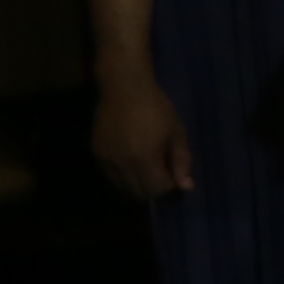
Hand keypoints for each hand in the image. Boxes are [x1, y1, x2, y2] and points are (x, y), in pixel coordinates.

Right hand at [88, 72, 196, 203]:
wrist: (124, 89)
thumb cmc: (157, 108)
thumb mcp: (177, 133)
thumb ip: (182, 162)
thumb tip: (186, 187)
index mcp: (144, 160)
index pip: (157, 190)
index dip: (168, 186)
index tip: (174, 173)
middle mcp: (122, 165)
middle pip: (138, 193)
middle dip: (153, 189)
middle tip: (162, 173)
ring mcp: (106, 160)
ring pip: (122, 187)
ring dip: (137, 184)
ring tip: (147, 167)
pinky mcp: (96, 154)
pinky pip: (111, 176)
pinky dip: (123, 176)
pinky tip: (131, 160)